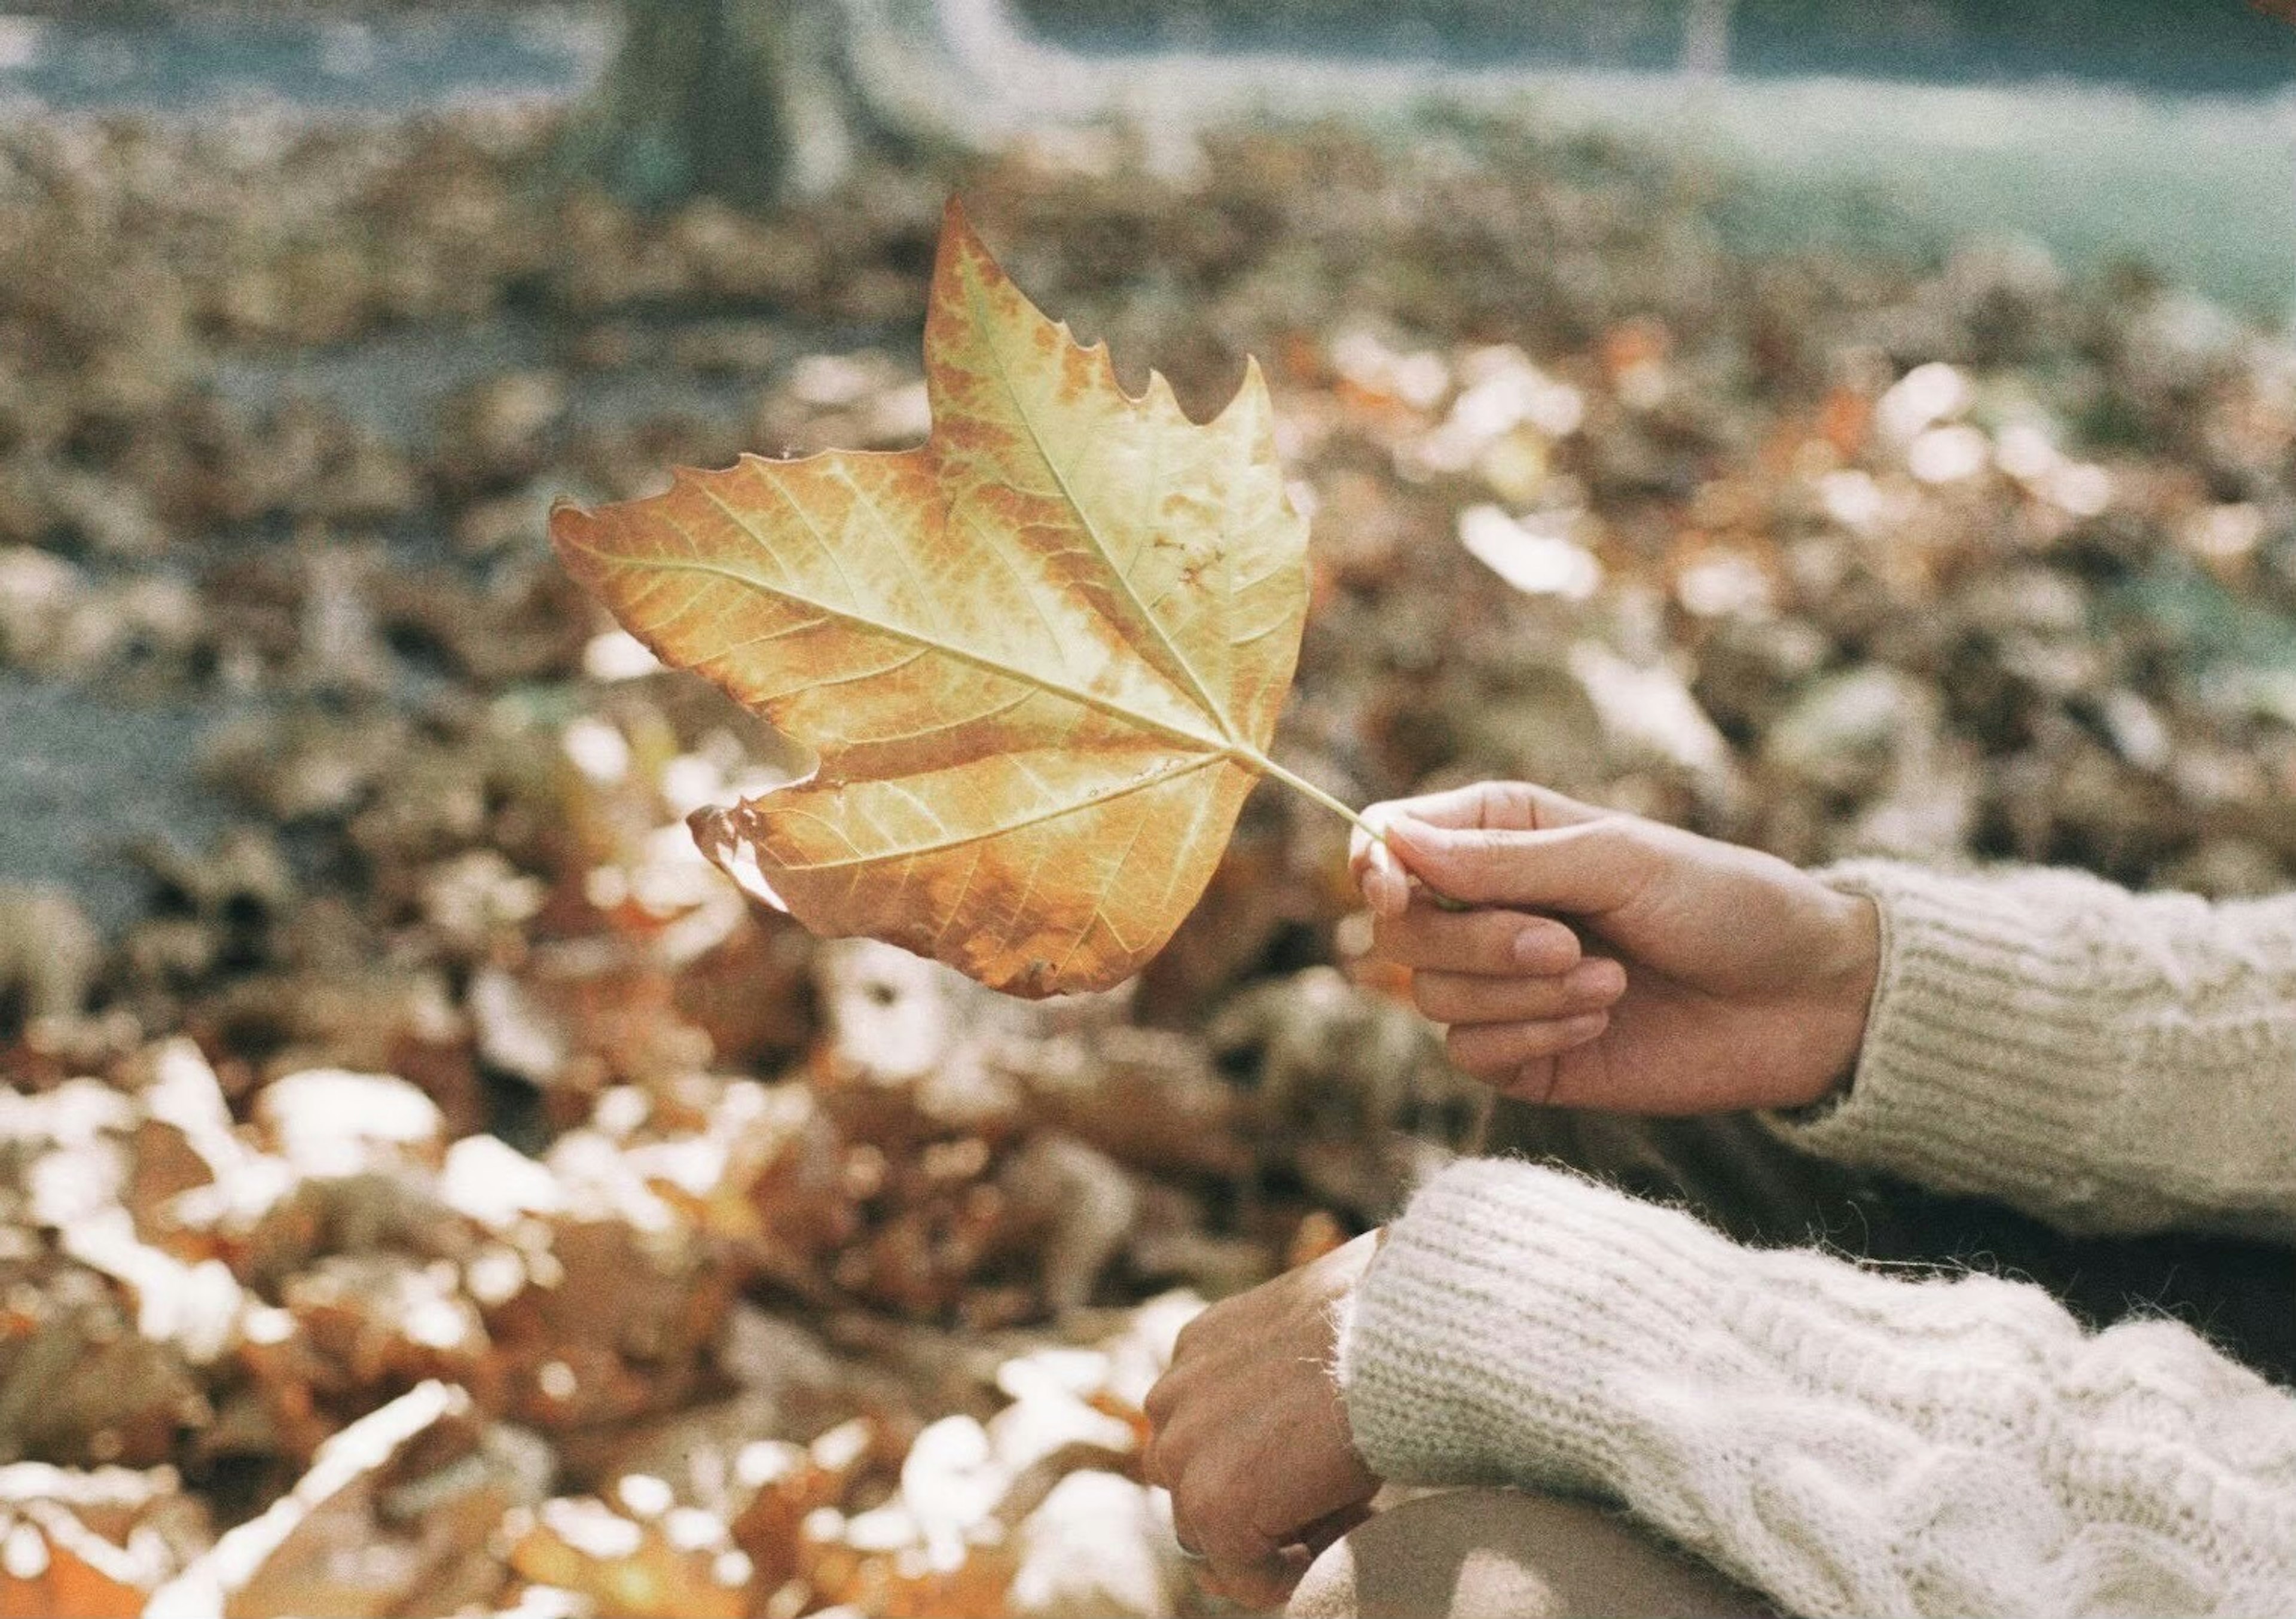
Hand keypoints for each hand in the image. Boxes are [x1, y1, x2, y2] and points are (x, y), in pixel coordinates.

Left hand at [1143, 1231, 1383, 1608]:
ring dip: (1278, 1538)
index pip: (1202, 1437)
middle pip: (1197, 1486)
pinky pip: (1245, 1575)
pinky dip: (1295, 1577)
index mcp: (1198, 1348)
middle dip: (1260, 1505)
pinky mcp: (1211, 1506)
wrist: (1399, 1342)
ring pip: (1216, 1535)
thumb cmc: (1383, 1329)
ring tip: (1351, 1507)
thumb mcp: (1310, 1338)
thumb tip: (1289, 1443)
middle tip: (1340, 1492)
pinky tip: (1353, 1528)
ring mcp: (1183, 1453)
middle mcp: (1173, 1396)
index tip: (1323, 1465)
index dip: (1263, 1466)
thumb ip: (1280, 1381)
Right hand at [1350, 781, 1878, 1114]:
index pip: (1388, 840)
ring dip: (1524, 994)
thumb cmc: (1724, 903)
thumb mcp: (1616, 859)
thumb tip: (1392, 842)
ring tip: (1611, 982)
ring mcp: (1502, 988)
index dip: (1373, 864)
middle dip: (1475, 943)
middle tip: (1565, 942)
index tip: (1393, 887)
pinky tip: (1601, 1022)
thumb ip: (1501, 860)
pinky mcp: (1523, 1055)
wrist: (1804, 1001)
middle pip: (1399, 932)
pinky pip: (1470, 1055)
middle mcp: (1488, 909)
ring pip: (1434, 999)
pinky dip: (1533, 1036)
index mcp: (1501, 836)